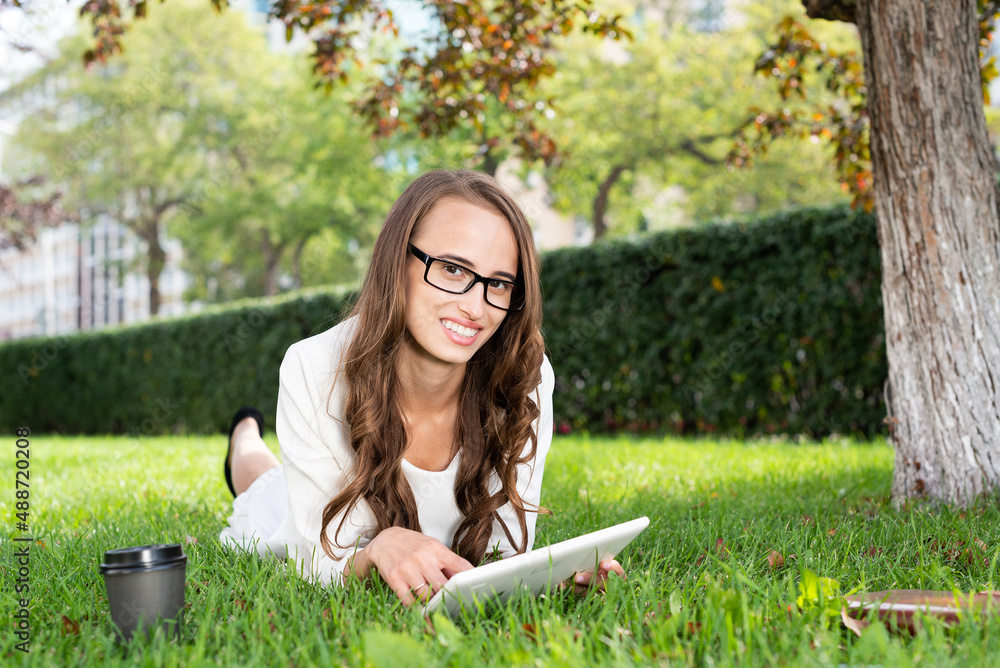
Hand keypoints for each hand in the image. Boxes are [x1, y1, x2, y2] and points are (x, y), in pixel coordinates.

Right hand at [344, 527, 473, 606]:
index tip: (476, 587)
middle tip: (455, 603)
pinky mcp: (394, 579)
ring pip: (426, 595)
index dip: (470, 577)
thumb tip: (466, 577)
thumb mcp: (432, 546)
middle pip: (443, 585)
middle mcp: (422, 557)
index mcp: (435, 548)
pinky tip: (421, 608)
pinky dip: (417, 608)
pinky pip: (409, 600)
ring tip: (437, 605)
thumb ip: (447, 562)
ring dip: (433, 603)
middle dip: (449, 596)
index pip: (459, 564)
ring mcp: (407, 568)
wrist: (384, 540)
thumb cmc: (412, 545)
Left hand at [567, 559, 624, 595]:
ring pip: (590, 592)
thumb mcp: (601, 557)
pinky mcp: (590, 596)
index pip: (618, 571)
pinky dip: (571, 590)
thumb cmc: (596, 559)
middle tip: (577, 577)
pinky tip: (562, 586)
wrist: (593, 573)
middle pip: (602, 583)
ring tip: (565, 584)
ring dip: (576, 588)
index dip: (613, 568)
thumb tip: (587, 549)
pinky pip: (580, 595)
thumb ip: (597, 556)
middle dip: (589, 579)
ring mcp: (600, 592)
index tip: (604, 564)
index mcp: (616, 573)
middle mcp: (610, 584)